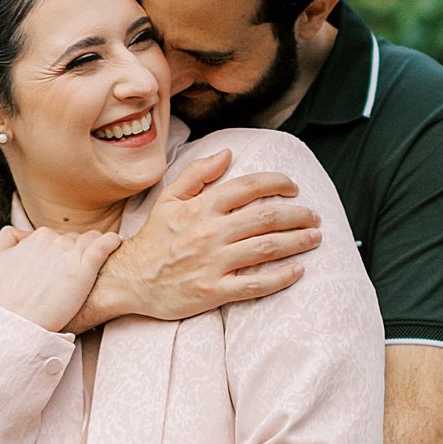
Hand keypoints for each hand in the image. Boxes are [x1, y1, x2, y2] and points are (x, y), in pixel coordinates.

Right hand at [0, 225, 121, 334]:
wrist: (13, 322)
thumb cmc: (3, 296)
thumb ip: (10, 237)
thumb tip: (27, 234)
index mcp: (37, 236)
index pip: (56, 236)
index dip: (57, 251)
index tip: (58, 265)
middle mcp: (54, 240)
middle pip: (73, 239)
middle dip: (72, 251)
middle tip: (70, 271)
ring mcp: (70, 254)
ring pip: (90, 241)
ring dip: (92, 248)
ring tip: (94, 260)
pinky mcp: (84, 271)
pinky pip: (104, 246)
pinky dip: (111, 242)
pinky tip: (115, 243)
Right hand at [95, 149, 321, 323]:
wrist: (128, 280)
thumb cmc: (153, 240)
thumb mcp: (168, 200)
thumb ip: (197, 173)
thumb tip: (227, 153)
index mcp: (200, 208)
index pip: (248, 186)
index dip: (278, 183)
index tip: (293, 188)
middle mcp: (209, 233)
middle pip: (266, 217)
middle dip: (298, 214)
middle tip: (313, 216)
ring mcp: (212, 263)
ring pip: (266, 248)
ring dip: (297, 241)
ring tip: (314, 237)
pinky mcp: (212, 291)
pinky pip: (254, 284)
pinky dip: (281, 277)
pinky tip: (298, 270)